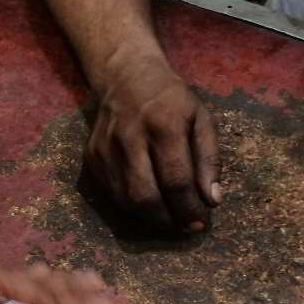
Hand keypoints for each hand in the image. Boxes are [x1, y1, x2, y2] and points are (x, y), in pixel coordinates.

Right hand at [85, 54, 220, 232]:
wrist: (126, 77)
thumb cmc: (171, 99)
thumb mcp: (201, 119)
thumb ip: (209, 159)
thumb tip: (212, 200)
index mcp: (163, 125)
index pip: (176, 180)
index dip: (189, 208)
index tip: (201, 223)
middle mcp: (130, 138)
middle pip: (145, 196)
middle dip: (168, 219)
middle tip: (184, 226)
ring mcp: (105, 149)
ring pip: (126, 200)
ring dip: (150, 217)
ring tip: (169, 217)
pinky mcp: (91, 157)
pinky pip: (112, 194)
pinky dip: (132, 206)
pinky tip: (149, 202)